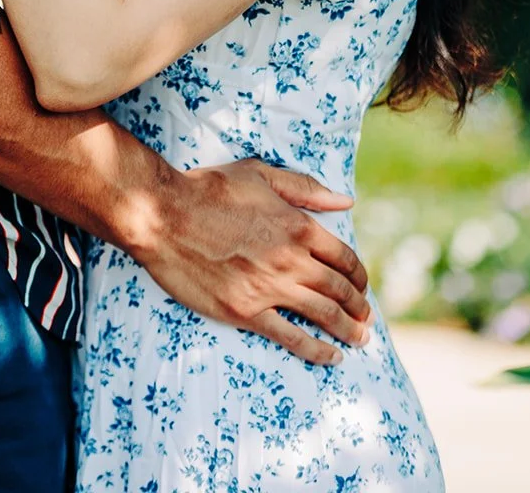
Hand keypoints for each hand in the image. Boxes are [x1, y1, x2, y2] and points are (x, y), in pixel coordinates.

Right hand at [136, 158, 371, 365]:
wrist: (163, 214)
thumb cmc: (209, 189)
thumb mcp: (260, 174)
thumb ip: (305, 189)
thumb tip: (346, 200)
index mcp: (298, 226)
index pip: (343, 257)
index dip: (358, 275)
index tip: (361, 286)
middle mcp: (290, 259)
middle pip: (338, 290)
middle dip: (358, 308)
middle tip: (366, 320)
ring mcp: (268, 288)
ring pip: (322, 316)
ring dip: (347, 331)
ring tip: (360, 341)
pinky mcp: (245, 311)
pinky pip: (290, 338)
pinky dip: (316, 350)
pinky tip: (330, 356)